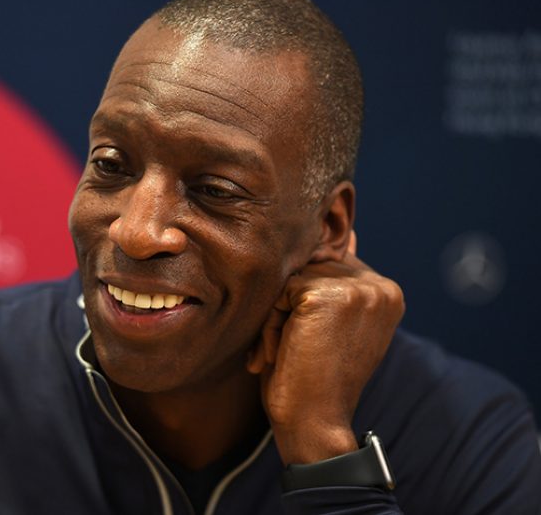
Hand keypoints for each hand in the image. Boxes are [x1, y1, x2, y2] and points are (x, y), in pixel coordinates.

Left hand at [247, 232, 404, 463]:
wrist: (315, 424)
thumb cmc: (315, 379)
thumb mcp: (329, 326)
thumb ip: (334, 282)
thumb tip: (342, 234)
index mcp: (387, 292)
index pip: (330, 267)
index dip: (306, 302)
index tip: (308, 342)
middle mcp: (380, 286)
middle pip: (310, 268)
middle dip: (289, 308)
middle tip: (292, 352)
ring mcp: (357, 288)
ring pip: (292, 278)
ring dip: (277, 316)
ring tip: (286, 353)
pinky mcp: (327, 295)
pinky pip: (279, 291)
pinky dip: (270, 323)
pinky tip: (281, 353)